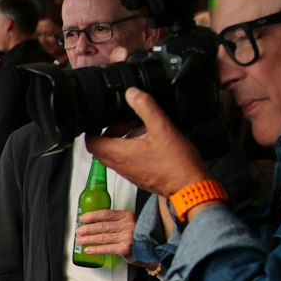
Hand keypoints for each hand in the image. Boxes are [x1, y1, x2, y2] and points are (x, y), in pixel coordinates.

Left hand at [75, 208, 136, 260]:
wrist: (153, 249)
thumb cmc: (138, 236)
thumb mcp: (130, 223)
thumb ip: (116, 222)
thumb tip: (95, 223)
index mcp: (127, 216)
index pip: (106, 214)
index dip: (92, 216)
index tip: (83, 218)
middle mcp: (127, 225)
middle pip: (103, 226)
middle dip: (88, 228)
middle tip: (79, 231)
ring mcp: (126, 237)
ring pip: (103, 237)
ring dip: (89, 239)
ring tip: (80, 240)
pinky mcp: (125, 249)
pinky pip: (107, 248)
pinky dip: (96, 249)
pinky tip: (88, 249)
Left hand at [85, 88, 207, 198]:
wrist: (190, 186)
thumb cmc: (176, 162)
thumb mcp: (162, 127)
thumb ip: (145, 107)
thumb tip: (132, 93)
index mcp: (119, 154)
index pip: (91, 142)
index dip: (92, 128)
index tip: (101, 118)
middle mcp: (120, 165)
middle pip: (102, 147)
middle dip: (109, 132)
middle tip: (125, 121)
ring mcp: (128, 172)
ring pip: (115, 154)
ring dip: (122, 140)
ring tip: (141, 128)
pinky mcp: (139, 176)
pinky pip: (127, 160)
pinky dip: (132, 149)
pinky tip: (151, 141)